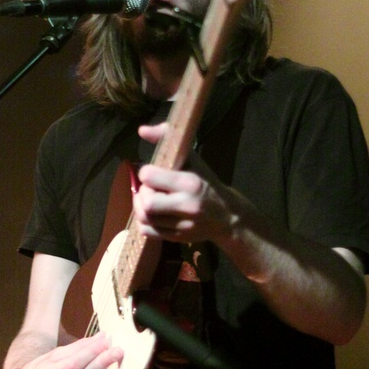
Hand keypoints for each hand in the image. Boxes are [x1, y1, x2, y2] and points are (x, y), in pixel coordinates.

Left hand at [134, 122, 234, 243]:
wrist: (227, 216)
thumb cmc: (207, 182)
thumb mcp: (192, 159)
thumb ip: (167, 138)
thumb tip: (142, 130)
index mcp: (190, 183)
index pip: (149, 177)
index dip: (146, 173)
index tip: (153, 173)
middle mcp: (187, 205)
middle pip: (147, 202)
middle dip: (143, 193)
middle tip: (151, 189)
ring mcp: (183, 225)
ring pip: (144, 218)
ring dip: (141, 207)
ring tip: (149, 200)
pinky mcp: (177, 238)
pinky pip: (147, 232)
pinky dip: (144, 223)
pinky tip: (153, 214)